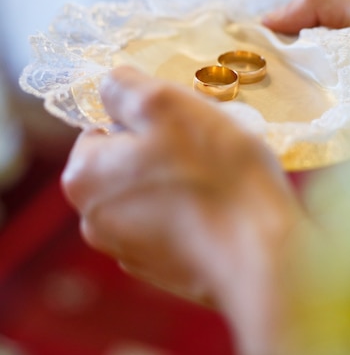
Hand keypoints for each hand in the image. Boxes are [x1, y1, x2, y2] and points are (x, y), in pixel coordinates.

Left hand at [61, 66, 302, 354]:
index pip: (103, 125)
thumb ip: (125, 86)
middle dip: (160, 145)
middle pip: (127, 158)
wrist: (261, 255)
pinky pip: (171, 219)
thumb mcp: (165, 104)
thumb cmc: (213, 174)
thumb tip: (110, 87)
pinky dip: (190, 208)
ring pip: (152, 187)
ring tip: (218, 172)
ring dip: (179, 174)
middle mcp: (95, 219)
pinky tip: (220, 205)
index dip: (142, 116)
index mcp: (84, 177)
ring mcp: (128, 248)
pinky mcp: (162, 267)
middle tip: (202, 142)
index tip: (178, 121)